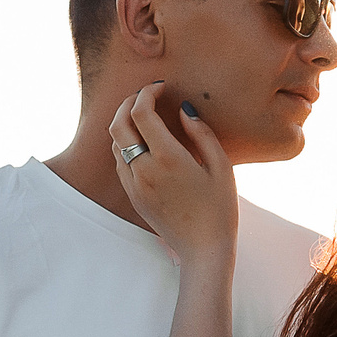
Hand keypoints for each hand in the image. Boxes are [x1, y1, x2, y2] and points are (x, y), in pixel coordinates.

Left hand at [110, 81, 236, 264]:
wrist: (203, 249)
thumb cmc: (220, 208)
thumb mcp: (221, 166)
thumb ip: (201, 133)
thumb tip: (183, 109)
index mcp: (168, 158)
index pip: (141, 112)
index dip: (146, 93)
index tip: (160, 87)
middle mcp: (144, 170)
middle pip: (118, 124)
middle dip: (127, 103)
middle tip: (144, 95)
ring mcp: (135, 185)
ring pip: (115, 143)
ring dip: (124, 124)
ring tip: (143, 116)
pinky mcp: (133, 197)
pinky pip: (119, 163)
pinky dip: (125, 145)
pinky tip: (142, 142)